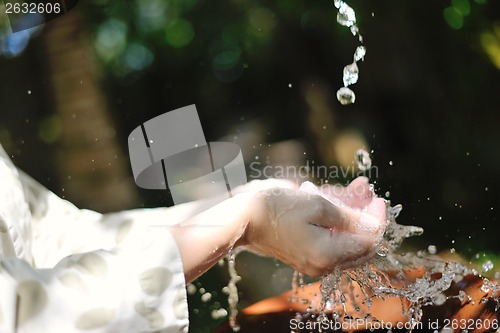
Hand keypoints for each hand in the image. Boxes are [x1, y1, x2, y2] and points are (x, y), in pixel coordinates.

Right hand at [240, 177, 386, 275]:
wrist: (243, 218)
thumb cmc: (278, 208)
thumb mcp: (318, 206)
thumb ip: (350, 217)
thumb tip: (373, 225)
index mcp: (328, 256)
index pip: (369, 241)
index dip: (376, 218)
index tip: (376, 197)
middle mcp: (323, 266)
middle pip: (359, 244)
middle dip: (365, 215)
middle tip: (363, 190)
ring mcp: (314, 263)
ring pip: (346, 241)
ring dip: (351, 216)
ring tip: (348, 190)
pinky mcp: (306, 257)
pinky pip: (331, 242)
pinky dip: (336, 223)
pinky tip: (330, 202)